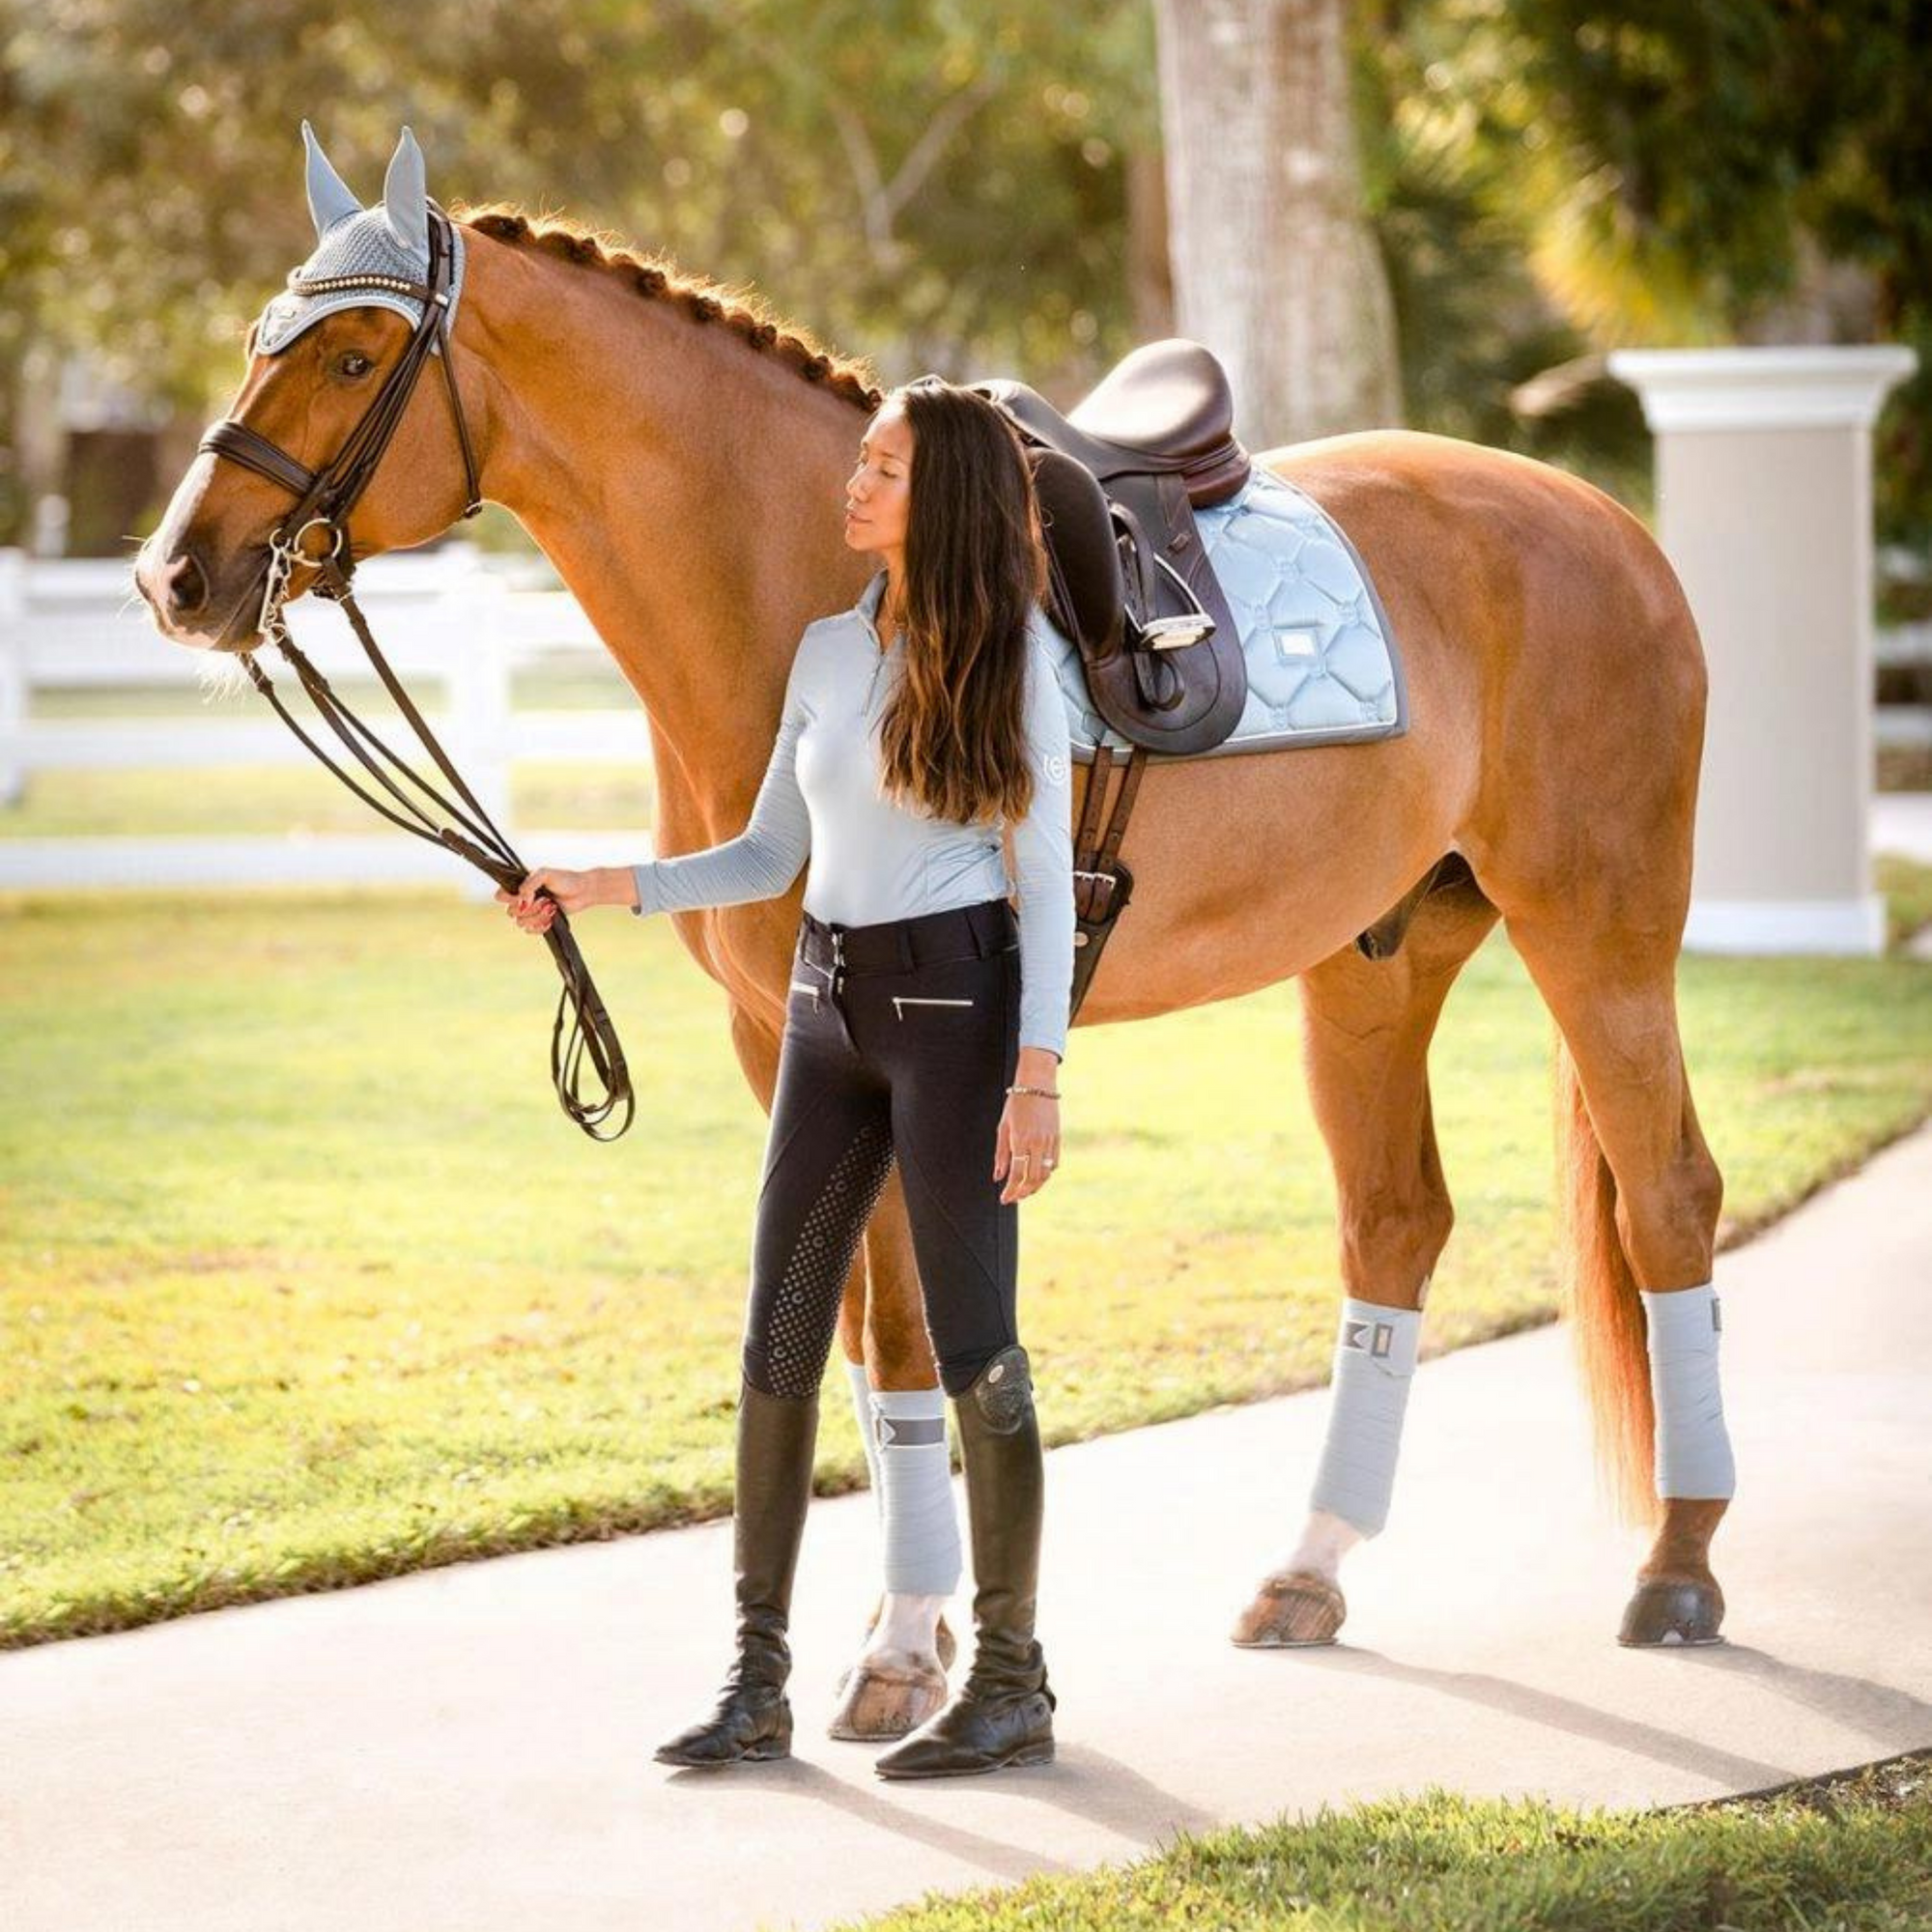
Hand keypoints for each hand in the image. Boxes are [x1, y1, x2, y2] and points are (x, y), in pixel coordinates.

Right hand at [493, 865, 631, 934]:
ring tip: (551, 908)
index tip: (526, 897)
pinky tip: (550, 920)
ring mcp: (531, 912)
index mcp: (519, 885)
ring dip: (537, 917)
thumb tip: (521, 898)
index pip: (500, 895)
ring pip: (520, 923)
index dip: (510, 899)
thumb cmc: (565, 879)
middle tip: (546, 900)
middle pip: (510, 912)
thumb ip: (530, 882)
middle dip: (530, 908)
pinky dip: (540, 927)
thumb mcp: (546, 873)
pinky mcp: (540, 922)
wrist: (583, 891)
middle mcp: (522, 899)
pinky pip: (530, 931)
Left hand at [994, 1047, 1061, 1203]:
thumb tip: (998, 1177)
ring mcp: (1050, 1141)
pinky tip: (1037, 1176)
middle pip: (1032, 1178)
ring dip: (1035, 1187)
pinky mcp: (1058, 1138)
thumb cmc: (1016, 1105)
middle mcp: (1037, 1142)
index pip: (1016, 1174)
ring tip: (1025, 1192)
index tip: (1004, 1199)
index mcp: (1020, 1139)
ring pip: (1046, 1174)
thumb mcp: (1003, 1127)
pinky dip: (1046, 1174)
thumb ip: (1001, 1154)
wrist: (1038, 1085)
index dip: (1010, 1190)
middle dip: (1022, 1193)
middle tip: (1013, 1198)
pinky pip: (1054, 1163)